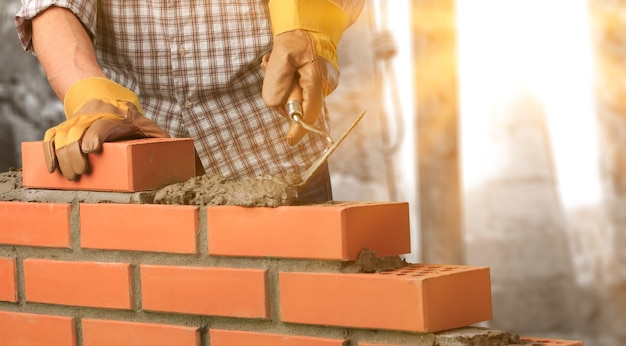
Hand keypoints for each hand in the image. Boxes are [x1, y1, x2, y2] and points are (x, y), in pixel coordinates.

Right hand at [44, 78, 168, 180]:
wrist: (110, 98)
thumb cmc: (138, 124)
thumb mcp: (153, 130)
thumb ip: (165, 144)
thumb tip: (192, 166)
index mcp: (118, 116)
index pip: (103, 123)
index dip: (95, 134)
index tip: (90, 150)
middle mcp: (95, 114)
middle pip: (78, 130)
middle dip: (74, 153)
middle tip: (80, 174)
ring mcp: (79, 119)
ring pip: (63, 134)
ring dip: (62, 156)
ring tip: (69, 176)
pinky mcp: (67, 125)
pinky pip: (52, 135)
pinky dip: (48, 151)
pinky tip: (51, 168)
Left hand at [262, 0, 348, 145]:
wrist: (311, 22)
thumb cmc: (298, 36)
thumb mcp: (282, 55)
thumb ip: (277, 82)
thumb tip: (274, 105)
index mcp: (316, 80)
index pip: (309, 112)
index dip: (299, 128)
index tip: (289, 142)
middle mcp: (322, 86)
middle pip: (297, 105)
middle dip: (280, 94)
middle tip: (270, 66)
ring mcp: (320, 85)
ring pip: (293, 97)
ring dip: (279, 85)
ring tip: (274, 61)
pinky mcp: (314, 82)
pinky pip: (295, 90)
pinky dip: (284, 81)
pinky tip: (279, 64)